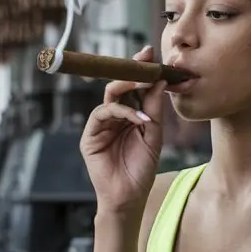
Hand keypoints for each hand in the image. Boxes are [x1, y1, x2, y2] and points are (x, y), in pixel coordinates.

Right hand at [79, 45, 164, 214]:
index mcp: (129, 116)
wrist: (129, 197)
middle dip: (131, 70)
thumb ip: (154, 109)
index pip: (134, 89)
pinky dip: (121, 112)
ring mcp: (101, 126)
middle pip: (119, 87)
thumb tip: (160, 81)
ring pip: (110, 97)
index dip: (141, 71)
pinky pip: (102, 114)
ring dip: (127, 88)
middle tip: (145, 58)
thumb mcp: (153, 135)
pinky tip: (138, 118)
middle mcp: (114, 117)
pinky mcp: (90, 136)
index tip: (151, 54)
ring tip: (144, 82)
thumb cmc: (141, 169)